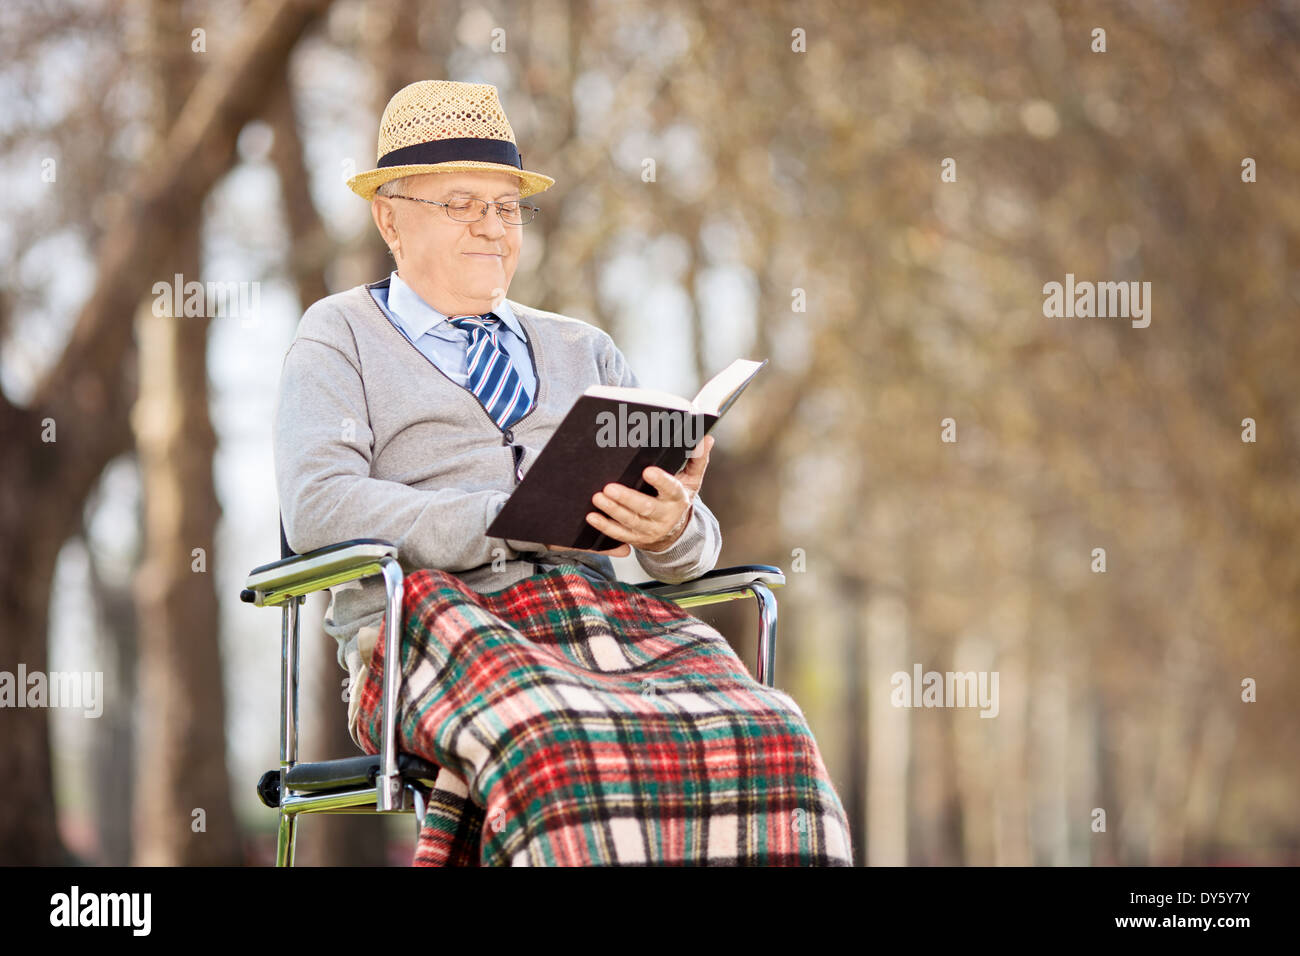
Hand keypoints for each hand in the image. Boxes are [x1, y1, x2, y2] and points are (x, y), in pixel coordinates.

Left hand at [587, 435, 713, 552]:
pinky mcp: (636, 538)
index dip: (661, 481)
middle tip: (609, 487)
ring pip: (630, 521)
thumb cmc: (679, 497)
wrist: (675, 531)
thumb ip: (697, 459)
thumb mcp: (692, 479)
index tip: (648, 470)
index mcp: (678, 498)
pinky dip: (605, 526)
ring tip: (598, 498)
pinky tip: (592, 517)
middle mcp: (665, 516)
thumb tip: (706, 439)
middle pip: (646, 508)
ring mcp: (649, 529)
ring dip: (612, 510)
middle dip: (627, 498)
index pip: (671, 489)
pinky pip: (619, 534)